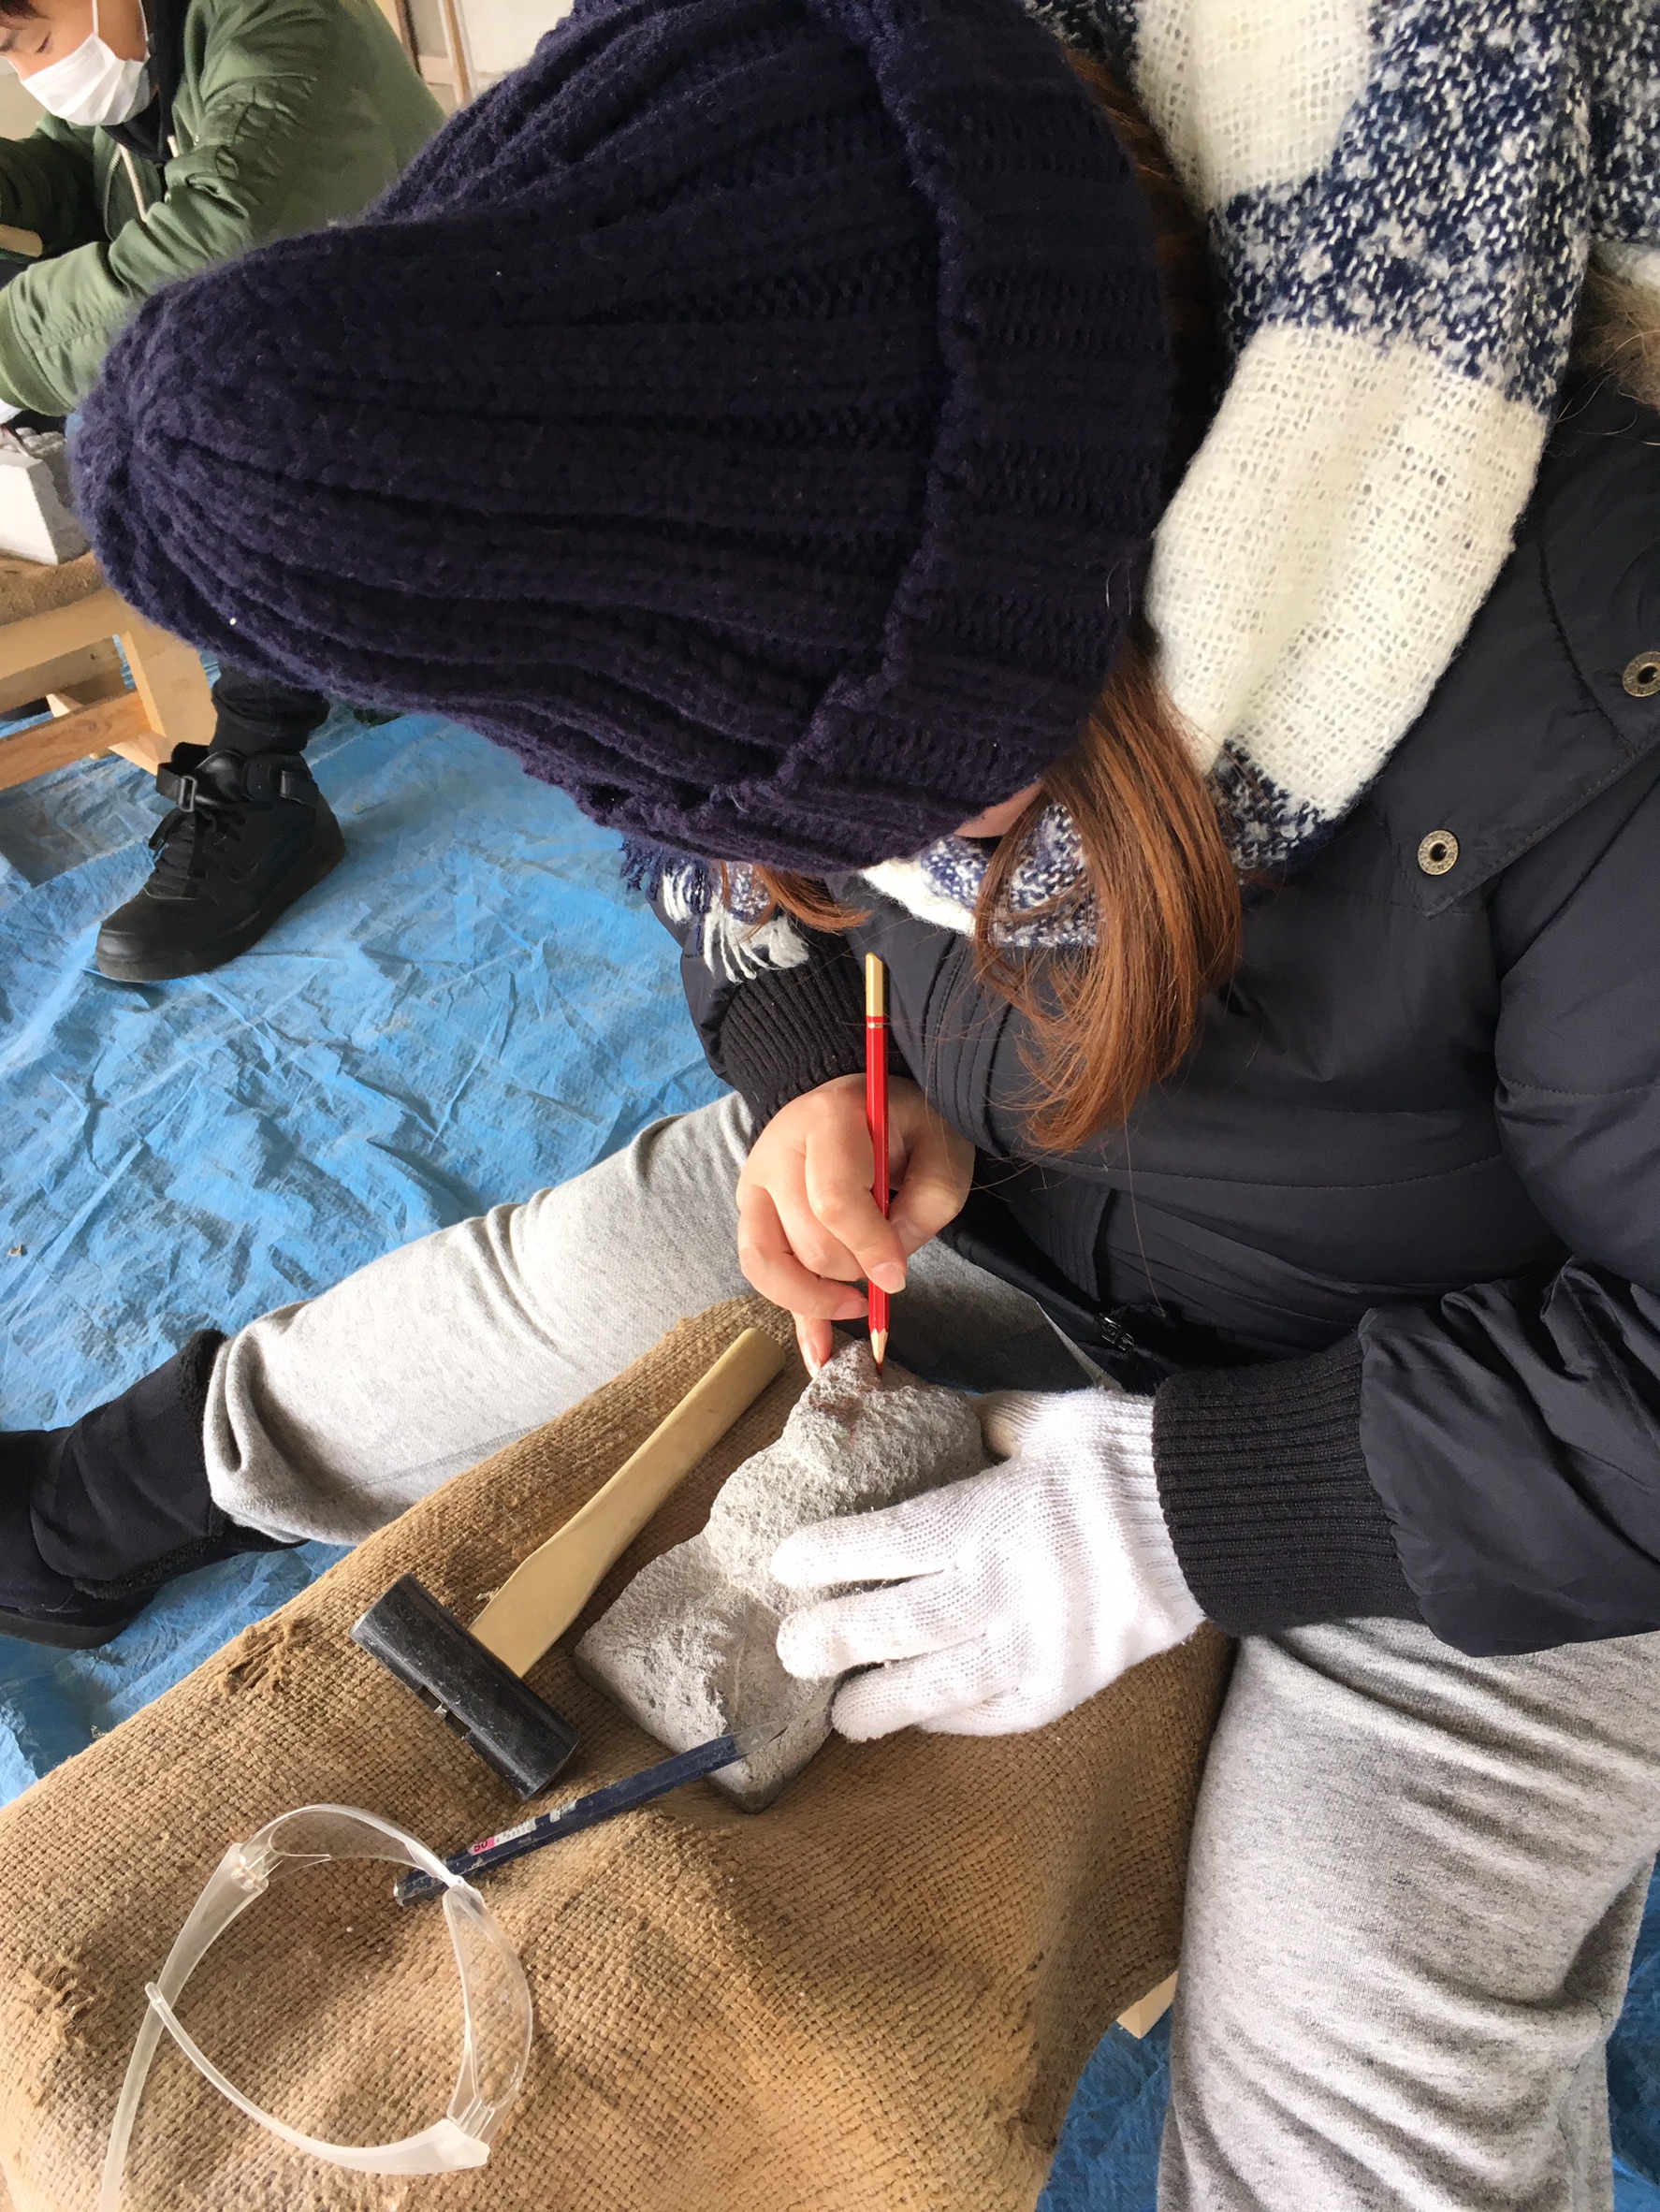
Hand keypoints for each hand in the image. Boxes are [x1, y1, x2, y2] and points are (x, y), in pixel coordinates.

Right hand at [736, 1075, 973, 1370]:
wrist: (856, 1100)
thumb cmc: (905, 1124)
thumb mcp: (941, 1147)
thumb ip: (929, 1201)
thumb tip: (888, 1267)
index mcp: (828, 1120)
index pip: (834, 1200)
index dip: (868, 1248)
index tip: (897, 1277)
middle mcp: (777, 1151)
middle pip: (806, 1241)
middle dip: (852, 1270)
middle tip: (886, 1266)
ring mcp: (755, 1184)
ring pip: (769, 1264)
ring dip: (817, 1297)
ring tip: (857, 1303)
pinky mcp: (750, 1213)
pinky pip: (759, 1274)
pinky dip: (793, 1316)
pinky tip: (820, 1355)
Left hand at [771, 1388, 1201, 1737]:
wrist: (1218, 1514)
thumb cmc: (1127, 1454)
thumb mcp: (1048, 1417)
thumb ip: (984, 1425)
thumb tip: (938, 1420)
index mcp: (995, 1515)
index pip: (891, 1543)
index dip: (833, 1557)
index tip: (786, 1566)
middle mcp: (1009, 1587)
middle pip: (903, 1623)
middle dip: (838, 1639)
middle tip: (790, 1651)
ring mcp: (1043, 1645)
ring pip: (945, 1687)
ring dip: (885, 1704)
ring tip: (841, 1717)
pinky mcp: (1076, 1683)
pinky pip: (1003, 1712)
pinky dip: (958, 1720)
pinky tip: (923, 1720)